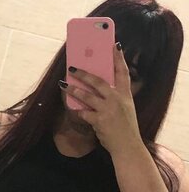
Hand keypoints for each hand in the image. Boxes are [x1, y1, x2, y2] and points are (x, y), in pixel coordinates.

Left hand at [62, 43, 141, 157]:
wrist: (128, 147)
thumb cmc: (125, 128)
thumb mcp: (126, 108)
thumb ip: (115, 97)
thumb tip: (99, 87)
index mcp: (126, 95)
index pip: (123, 72)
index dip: (119, 58)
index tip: (114, 45)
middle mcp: (117, 99)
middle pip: (98, 81)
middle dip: (84, 74)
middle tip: (72, 68)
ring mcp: (108, 110)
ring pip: (87, 96)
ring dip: (74, 90)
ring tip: (64, 84)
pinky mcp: (99, 120)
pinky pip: (83, 112)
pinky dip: (77, 110)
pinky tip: (71, 107)